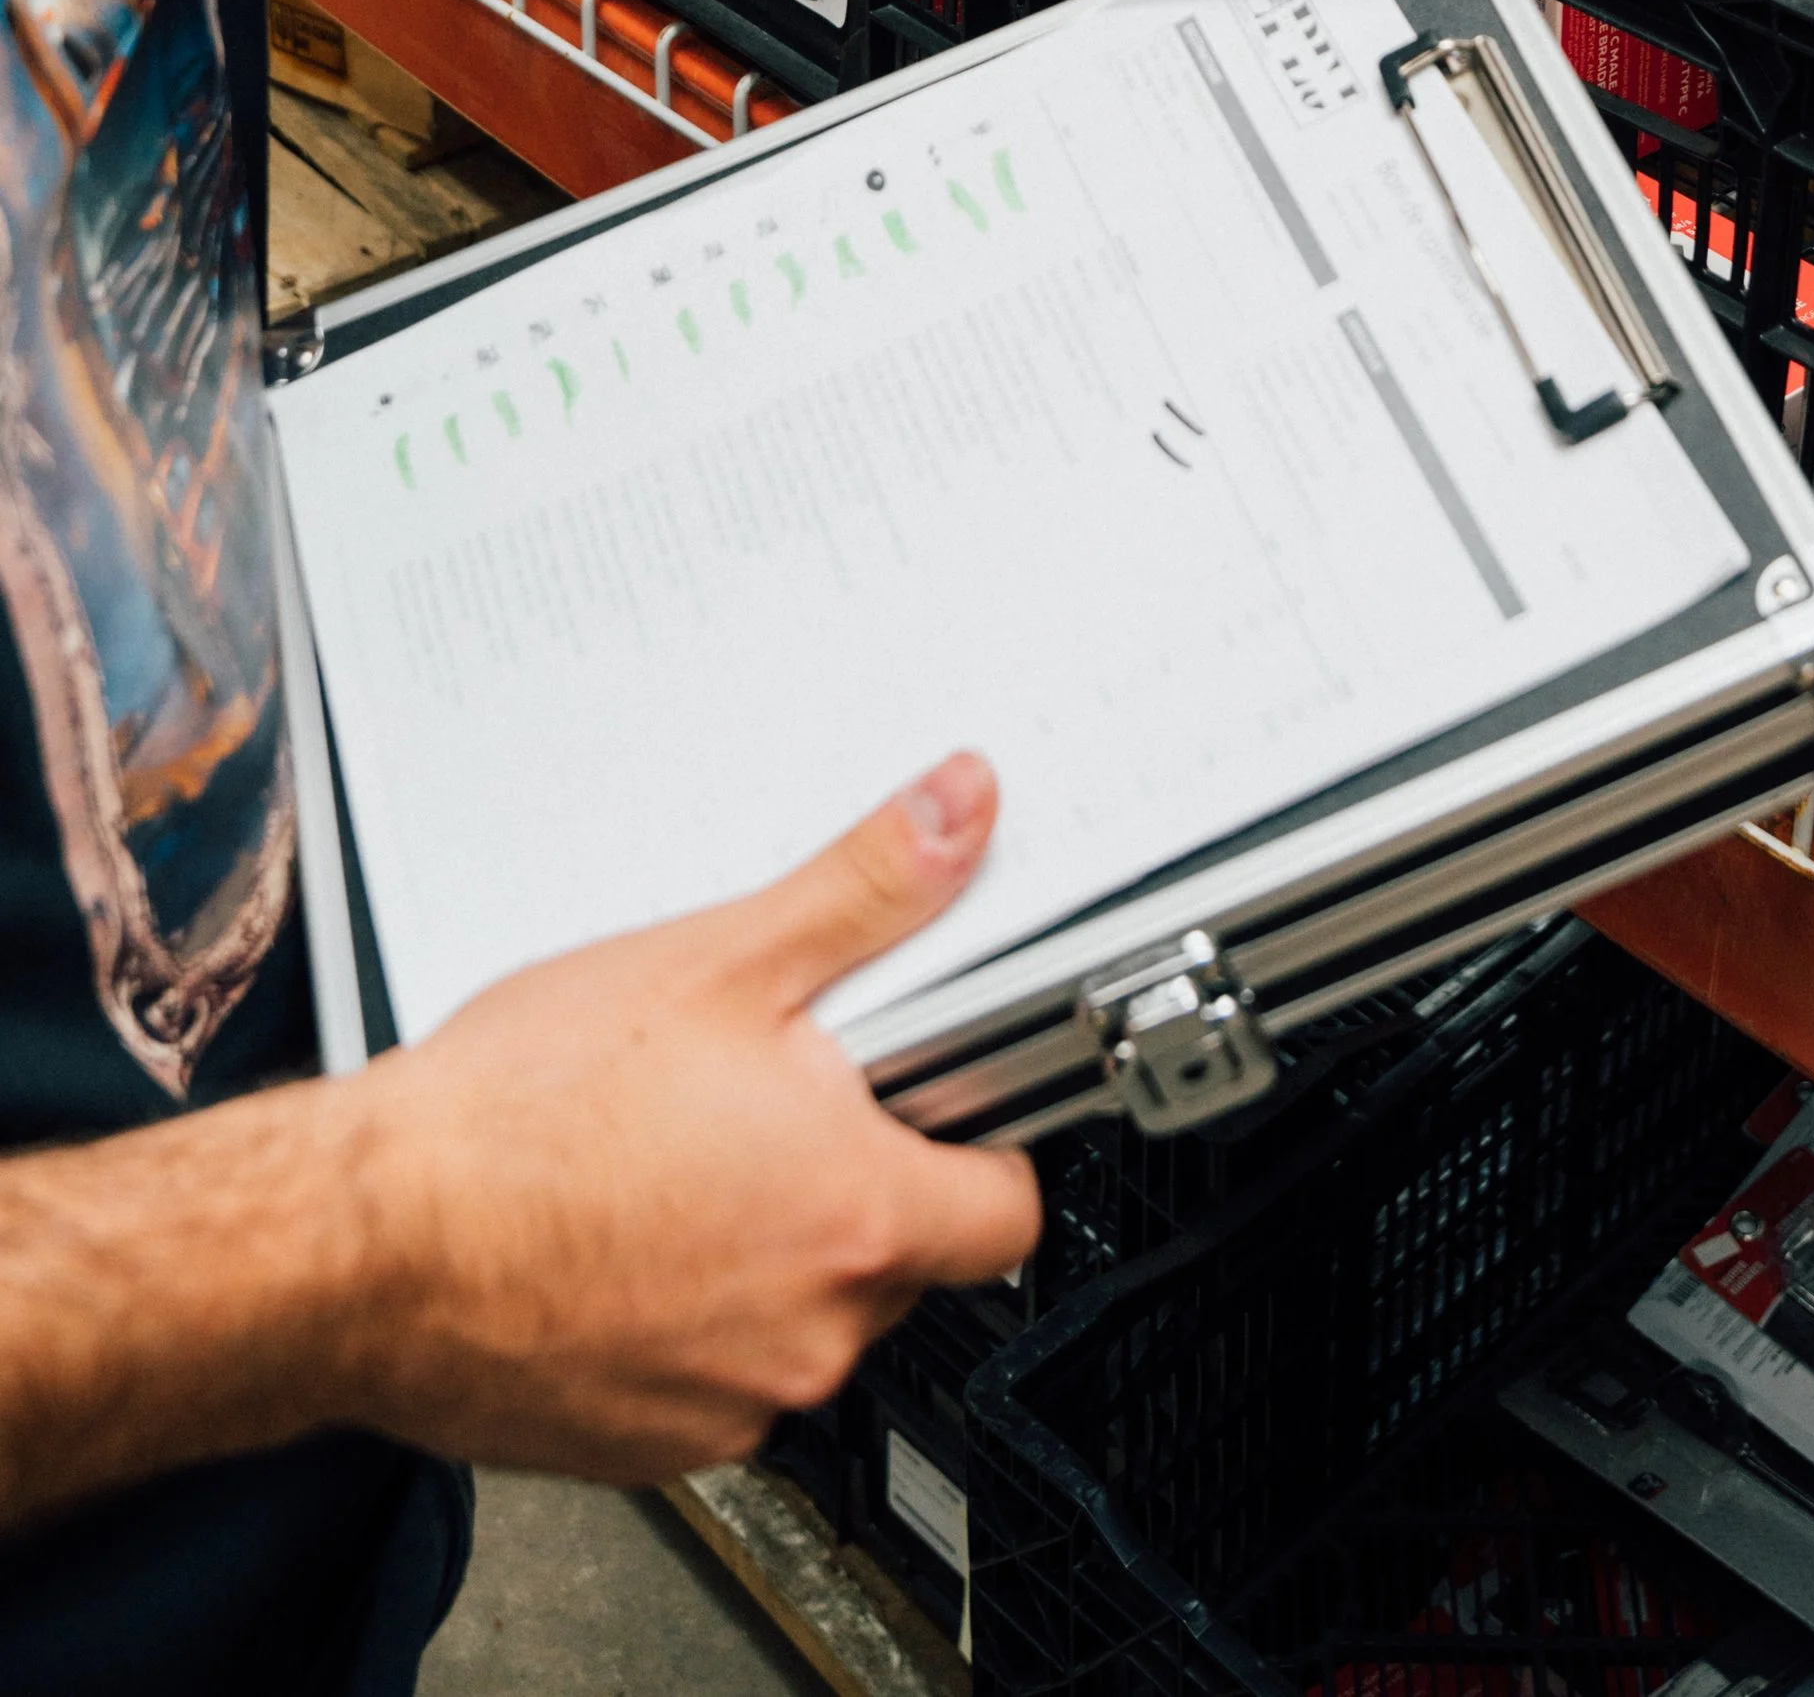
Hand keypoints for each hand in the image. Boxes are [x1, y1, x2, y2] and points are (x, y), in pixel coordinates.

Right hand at [342, 753, 1039, 1479]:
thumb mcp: (724, 958)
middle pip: (901, 1259)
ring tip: (675, 1165)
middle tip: (770, 1106)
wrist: (359, 1241)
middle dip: (855, 1184)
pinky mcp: (645, 1447)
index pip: (1009, 1210)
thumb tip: (960, 812)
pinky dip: (683, 1319)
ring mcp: (728, 1403)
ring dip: (765, 1255)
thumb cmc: (521, 1116)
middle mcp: (811, 1332)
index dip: (985, 1144)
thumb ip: (869, 889)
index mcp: (858, 1213)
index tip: (939, 1101)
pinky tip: (617, 1238)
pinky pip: (710, 1378)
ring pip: (800, 1322)